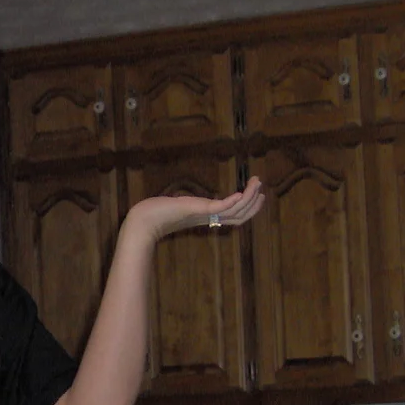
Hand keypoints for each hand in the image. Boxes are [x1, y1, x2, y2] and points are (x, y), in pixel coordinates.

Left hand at [126, 177, 264, 239]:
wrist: (142, 221)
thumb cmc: (155, 214)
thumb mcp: (177, 207)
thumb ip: (187, 206)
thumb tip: (187, 203)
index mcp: (205, 218)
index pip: (233, 217)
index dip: (248, 208)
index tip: (258, 195)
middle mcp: (207, 219)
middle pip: (238, 216)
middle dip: (253, 203)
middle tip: (262, 188)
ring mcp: (202, 215)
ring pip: (233, 211)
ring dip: (248, 198)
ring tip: (257, 183)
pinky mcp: (195, 210)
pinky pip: (218, 209)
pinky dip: (231, 202)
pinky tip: (240, 194)